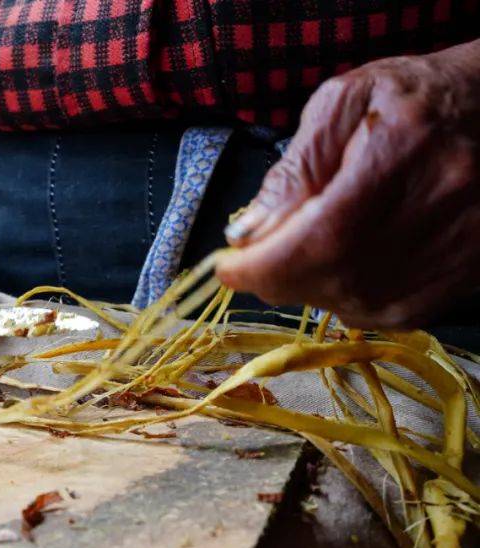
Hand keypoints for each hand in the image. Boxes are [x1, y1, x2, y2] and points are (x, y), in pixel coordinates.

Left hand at [218, 39, 479, 327]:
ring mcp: (464, 243)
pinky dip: (352, 302)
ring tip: (298, 260)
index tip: (228, 268)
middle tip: (255, 264)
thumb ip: (294, 167)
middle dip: (281, 278)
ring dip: (313, 292)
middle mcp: (442, 201)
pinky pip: (394, 313)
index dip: (268, 265)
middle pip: (341, 275)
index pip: (324, 234)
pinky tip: (340, 273)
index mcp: (403, 147)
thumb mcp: (341, 104)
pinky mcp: (471, 272)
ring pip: (364, 302)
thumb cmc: (404, 98)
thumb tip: (249, 232)